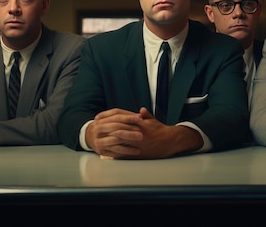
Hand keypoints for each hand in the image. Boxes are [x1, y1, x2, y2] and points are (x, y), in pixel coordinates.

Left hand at [86, 107, 201, 159]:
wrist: (170, 141)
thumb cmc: (161, 131)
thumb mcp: (153, 121)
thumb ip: (146, 116)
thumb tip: (141, 110)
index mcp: (139, 124)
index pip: (121, 120)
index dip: (109, 119)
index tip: (100, 119)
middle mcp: (137, 134)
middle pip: (117, 131)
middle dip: (105, 130)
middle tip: (95, 130)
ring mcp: (137, 145)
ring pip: (119, 143)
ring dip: (108, 142)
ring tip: (98, 141)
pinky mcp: (138, 154)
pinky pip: (124, 154)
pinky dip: (115, 154)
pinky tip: (107, 154)